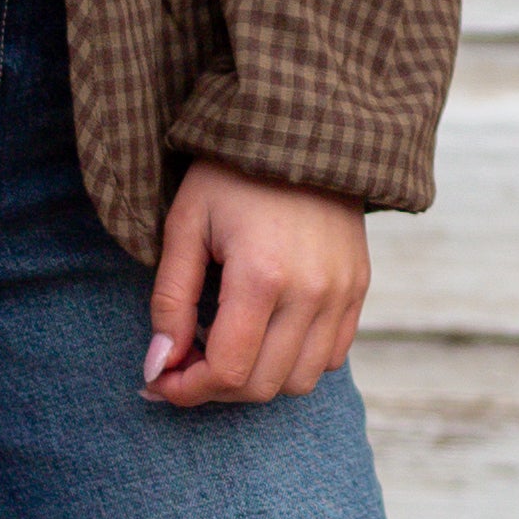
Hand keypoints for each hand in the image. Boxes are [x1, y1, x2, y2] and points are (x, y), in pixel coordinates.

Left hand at [142, 161, 368, 404]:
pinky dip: (294, 361)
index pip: (228, 371)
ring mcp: (342, 293)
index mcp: (262, 275)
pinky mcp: (358, 289)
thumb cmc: (232, 174)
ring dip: (256, 379)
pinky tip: (265, 335)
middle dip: (214, 389)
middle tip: (184, 366)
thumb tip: (159, 365)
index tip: (159, 379)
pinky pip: (331, 356)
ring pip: (300, 380)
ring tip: (225, 349)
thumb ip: (171, 300)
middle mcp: (311, 292)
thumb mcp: (185, 225)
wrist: (301, 129)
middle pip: (262, 386)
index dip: (186, 390)